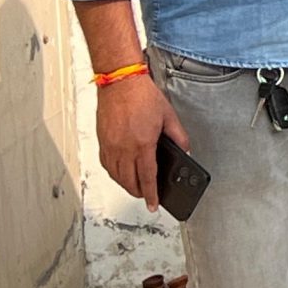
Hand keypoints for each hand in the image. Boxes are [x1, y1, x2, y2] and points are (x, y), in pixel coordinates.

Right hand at [95, 71, 187, 213]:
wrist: (120, 82)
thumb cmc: (142, 96)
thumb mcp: (169, 116)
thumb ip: (179, 137)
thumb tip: (185, 150)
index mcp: (142, 144)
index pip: (147, 177)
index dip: (151, 195)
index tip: (153, 205)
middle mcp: (123, 148)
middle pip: (129, 181)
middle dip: (139, 192)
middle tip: (147, 195)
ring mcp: (110, 145)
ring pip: (116, 176)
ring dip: (126, 184)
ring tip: (136, 186)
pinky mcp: (102, 141)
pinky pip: (106, 165)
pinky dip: (114, 173)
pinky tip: (121, 172)